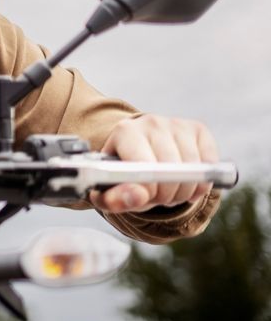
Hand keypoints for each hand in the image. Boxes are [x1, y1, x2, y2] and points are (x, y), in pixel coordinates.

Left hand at [90, 115, 218, 213]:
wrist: (137, 156)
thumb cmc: (123, 175)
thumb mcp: (110, 191)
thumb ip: (116, 198)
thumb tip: (138, 196)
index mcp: (124, 132)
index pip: (146, 168)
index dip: (150, 191)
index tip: (147, 196)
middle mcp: (150, 122)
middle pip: (172, 169)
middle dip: (167, 194)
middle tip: (158, 196)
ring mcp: (176, 123)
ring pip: (193, 169)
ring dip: (185, 190)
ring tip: (170, 190)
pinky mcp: (198, 129)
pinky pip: (209, 163)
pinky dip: (202, 181)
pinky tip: (187, 182)